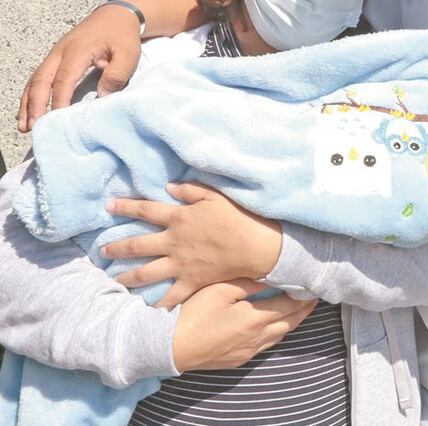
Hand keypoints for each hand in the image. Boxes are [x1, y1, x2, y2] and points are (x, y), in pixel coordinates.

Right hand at [17, 4, 141, 131]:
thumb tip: (101, 95)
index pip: (63, 79)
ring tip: (24, 124)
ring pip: (35, 80)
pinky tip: (27, 109)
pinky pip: (38, 77)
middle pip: (41, 80)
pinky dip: (30, 94)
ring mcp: (55, 54)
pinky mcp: (56, 57)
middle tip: (32, 127)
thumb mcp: (128, 53)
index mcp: (77, 51)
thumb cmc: (122, 35)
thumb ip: (116, 74)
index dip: (58, 99)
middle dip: (34, 104)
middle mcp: (60, 52)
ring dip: (28, 102)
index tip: (56, 118)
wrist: (115, 15)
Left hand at [104, 183, 282, 308]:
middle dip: (117, 248)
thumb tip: (168, 187)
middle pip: (137, 245)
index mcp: (178, 218)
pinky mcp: (191, 281)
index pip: (145, 210)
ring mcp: (180, 264)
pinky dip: (158, 304)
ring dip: (127, 276)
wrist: (254, 246)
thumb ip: (190, 191)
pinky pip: (171, 296)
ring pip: (146, 272)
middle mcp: (173, 242)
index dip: (125, 206)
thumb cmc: (237, 218)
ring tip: (114, 280)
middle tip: (102, 251)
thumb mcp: (214, 197)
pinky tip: (145, 310)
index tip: (109, 205)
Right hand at [172, 279, 316, 371]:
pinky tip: (273, 327)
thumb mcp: (220, 289)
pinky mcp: (238, 360)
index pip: (290, 306)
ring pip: (279, 336)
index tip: (313, 287)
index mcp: (256, 318)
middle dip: (304, 311)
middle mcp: (257, 337)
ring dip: (291, 323)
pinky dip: (275, 334)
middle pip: (290, 323)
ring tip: (298, 311)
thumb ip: (248, 282)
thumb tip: (269, 276)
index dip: (304, 297)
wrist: (169, 347)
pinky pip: (265, 346)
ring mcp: (248, 351)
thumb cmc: (193, 314)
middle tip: (313, 299)